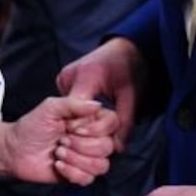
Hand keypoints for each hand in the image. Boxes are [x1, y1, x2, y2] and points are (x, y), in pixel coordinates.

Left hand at [0, 97, 118, 184]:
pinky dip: (71, 172)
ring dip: (76, 159)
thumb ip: (74, 104)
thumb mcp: (51, 107)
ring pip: (101, 165)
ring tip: (58, 152)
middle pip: (108, 146)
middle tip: (61, 140)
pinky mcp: (79, 175)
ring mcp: (87, 158)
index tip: (73, 127)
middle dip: (81, 145)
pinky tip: (58, 165)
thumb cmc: (32, 126)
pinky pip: (88, 179)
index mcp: (90, 120)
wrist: (15, 150)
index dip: (96, 128)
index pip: (113, 123)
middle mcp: (93, 139)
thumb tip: (97, 105)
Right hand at [57, 36, 142, 151]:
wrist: (126, 47)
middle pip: (71, 114)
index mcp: (87, 76)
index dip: (89, 131)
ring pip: (68, 112)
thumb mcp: (132, 95)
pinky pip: (69, 106)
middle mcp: (69, 77)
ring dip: (80, 123)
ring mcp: (64, 79)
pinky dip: (78, 115)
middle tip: (98, 138)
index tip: (99, 140)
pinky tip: (88, 120)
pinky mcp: (64, 83)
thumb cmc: (131, 68)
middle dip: (85, 130)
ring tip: (94, 128)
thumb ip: (124, 122)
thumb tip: (117, 148)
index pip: (79, 113)